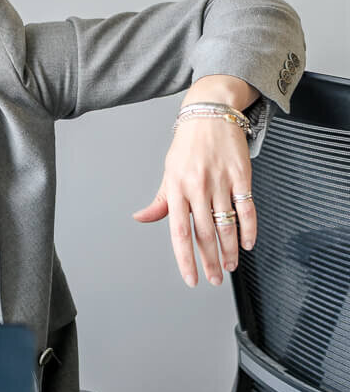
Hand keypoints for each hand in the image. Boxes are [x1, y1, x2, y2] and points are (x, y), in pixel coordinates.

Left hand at [132, 117, 255, 287]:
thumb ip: (160, 201)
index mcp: (177, 188)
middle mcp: (198, 187)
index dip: (185, 259)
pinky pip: (247, 208)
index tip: (191, 278)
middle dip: (211, 262)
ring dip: (230, 250)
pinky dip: (249, 229)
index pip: (179, 232)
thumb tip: (141, 218)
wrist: (210, 112)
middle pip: (205, 234)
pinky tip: (247, 244)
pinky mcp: (241, 176)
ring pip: (226, 225)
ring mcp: (220, 181)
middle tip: (215, 279)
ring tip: (231, 266)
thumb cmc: (187, 144)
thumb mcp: (169, 171)